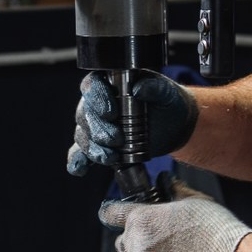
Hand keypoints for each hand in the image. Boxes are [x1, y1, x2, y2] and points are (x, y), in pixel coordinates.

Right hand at [67, 70, 198, 178]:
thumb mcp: (166, 92)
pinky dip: (78, 161)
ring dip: (93, 148)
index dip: (97, 98)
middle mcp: (97, 103)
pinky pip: (80, 152)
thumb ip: (155, 87)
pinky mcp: (98, 145)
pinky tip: (80, 169)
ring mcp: (96, 125)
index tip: (111, 113)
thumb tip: (138, 89)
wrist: (174, 125)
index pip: (92, 85)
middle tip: (116, 139)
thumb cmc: (167, 102)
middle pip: (84, 113)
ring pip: (82, 134)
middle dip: (97, 129)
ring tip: (110, 157)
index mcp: (110, 82)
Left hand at [99, 184, 249, 251]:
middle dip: (135, 239)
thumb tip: (164, 180)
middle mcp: (137, 245)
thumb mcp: (194, 199)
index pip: (111, 214)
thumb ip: (173, 189)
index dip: (115, 213)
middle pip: (121, 242)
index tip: (117, 216)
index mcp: (142, 219)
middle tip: (159, 240)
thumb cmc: (214, 227)